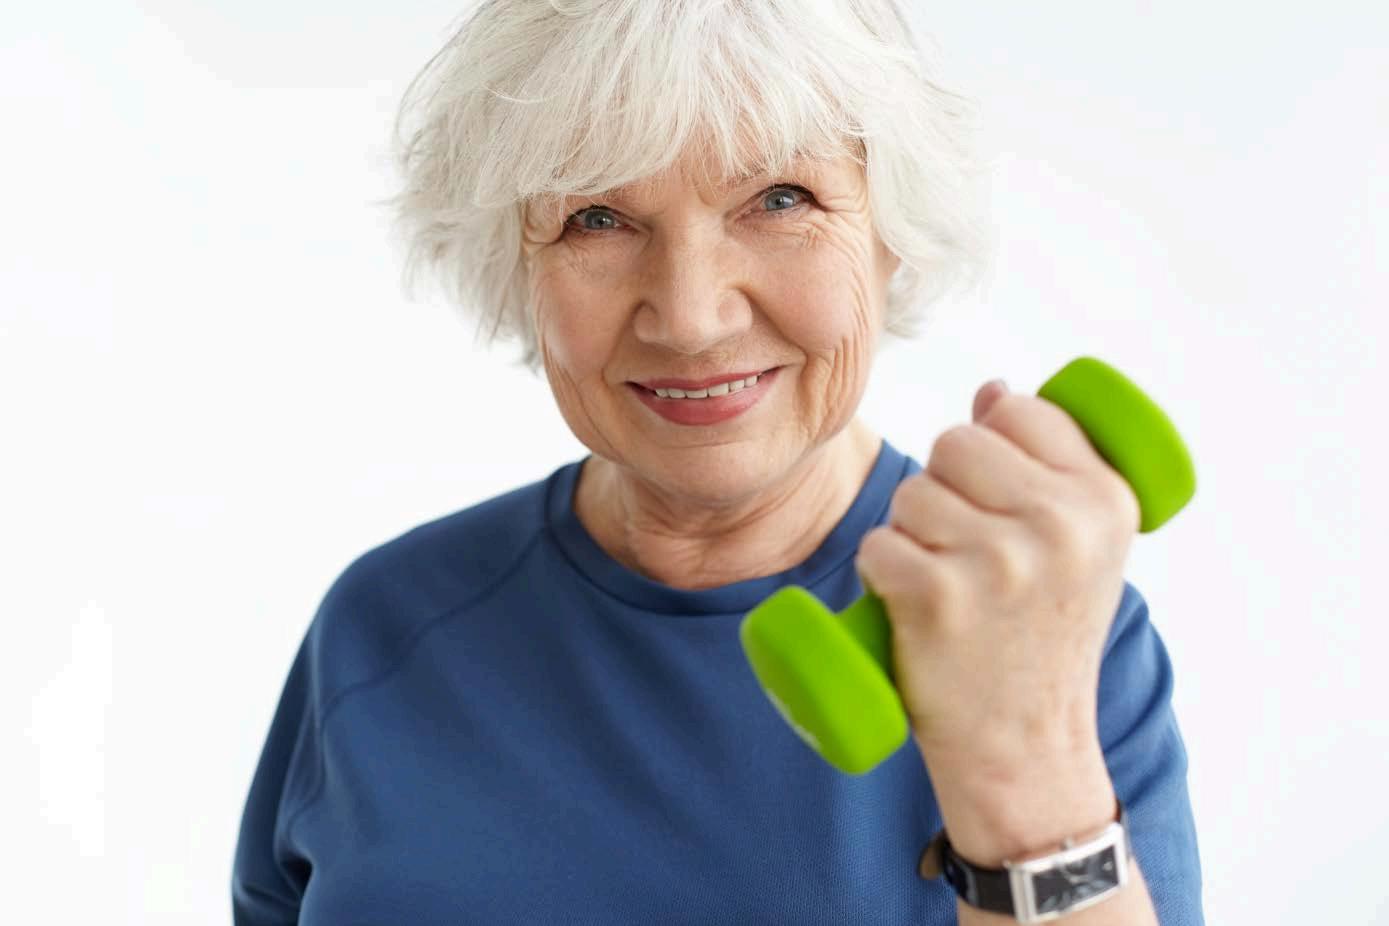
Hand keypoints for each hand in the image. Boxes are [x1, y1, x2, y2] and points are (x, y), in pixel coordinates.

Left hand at [854, 379, 1141, 782]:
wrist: (1024, 745)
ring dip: (911, 535)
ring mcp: (1000, 560)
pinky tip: (916, 610)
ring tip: (949, 586)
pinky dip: (883, 576)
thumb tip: (995, 391)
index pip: (1018, 410)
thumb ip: (1047, 464)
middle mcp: (1061, 524)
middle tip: (967, 553)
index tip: (1001, 502)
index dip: (991, 448)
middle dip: (944, 489)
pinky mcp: (939, 597)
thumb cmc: (1040, 636)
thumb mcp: (1081, 548)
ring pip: (911, 494)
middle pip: (954, 443)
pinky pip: (879, 546)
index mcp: (1105, 499)